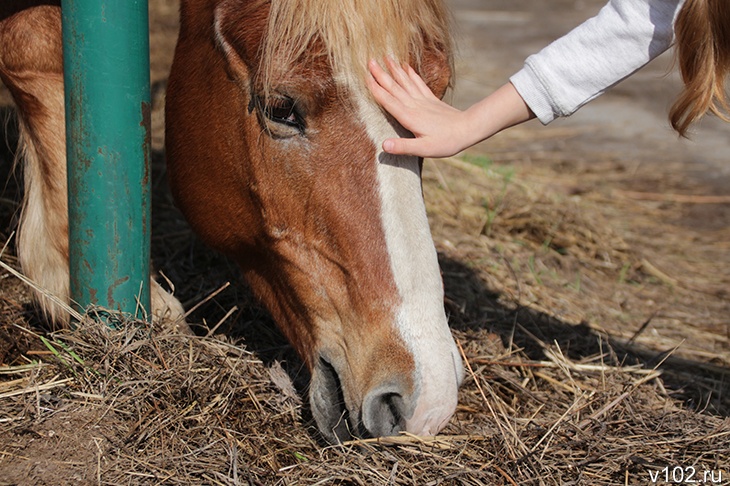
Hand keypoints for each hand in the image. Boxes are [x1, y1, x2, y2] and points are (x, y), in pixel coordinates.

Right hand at [367, 58, 534, 157]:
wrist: (468, 129)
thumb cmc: (446, 142)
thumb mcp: (423, 149)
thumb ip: (403, 147)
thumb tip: (383, 145)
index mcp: (409, 117)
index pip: (388, 101)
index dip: (375, 89)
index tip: (365, 77)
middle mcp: (414, 105)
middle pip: (394, 88)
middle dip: (381, 74)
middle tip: (369, 61)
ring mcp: (423, 101)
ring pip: (405, 82)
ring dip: (394, 70)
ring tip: (386, 57)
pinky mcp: (431, 99)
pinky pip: (418, 83)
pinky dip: (411, 74)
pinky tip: (405, 66)